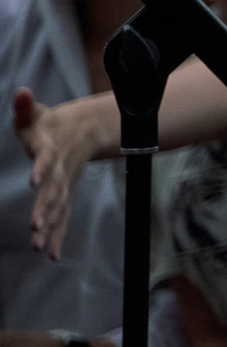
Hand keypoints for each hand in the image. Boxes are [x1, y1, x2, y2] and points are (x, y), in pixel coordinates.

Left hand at [15, 89, 109, 258]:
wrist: (85, 131)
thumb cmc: (50, 124)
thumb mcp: (37, 113)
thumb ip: (25, 106)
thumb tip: (22, 92)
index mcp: (52, 149)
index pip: (46, 159)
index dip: (41, 169)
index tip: (34, 182)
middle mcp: (60, 170)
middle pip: (54, 190)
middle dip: (46, 208)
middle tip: (36, 226)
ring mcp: (64, 184)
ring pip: (59, 207)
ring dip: (51, 226)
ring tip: (39, 246)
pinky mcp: (64, 194)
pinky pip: (63, 218)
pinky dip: (57, 236)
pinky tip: (50, 255)